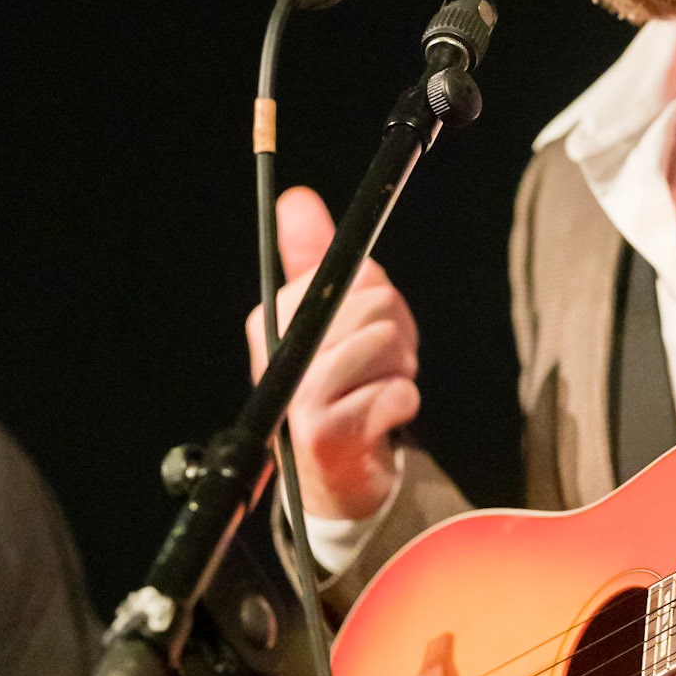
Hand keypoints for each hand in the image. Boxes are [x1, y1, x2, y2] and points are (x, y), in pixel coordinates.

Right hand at [246, 187, 419, 520]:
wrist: (334, 475)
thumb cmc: (337, 386)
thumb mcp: (327, 316)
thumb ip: (314, 258)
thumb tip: (296, 201)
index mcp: (273, 319)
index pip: (353, 271)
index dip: (376, 296)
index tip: (365, 325)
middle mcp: (279, 354)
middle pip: (376, 303)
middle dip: (395, 334)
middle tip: (378, 365)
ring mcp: (299, 395)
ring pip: (386, 345)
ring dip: (400, 371)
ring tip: (378, 390)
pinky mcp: (325, 434)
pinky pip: (395, 393)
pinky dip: (402, 404)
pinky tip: (381, 418)